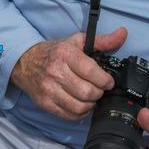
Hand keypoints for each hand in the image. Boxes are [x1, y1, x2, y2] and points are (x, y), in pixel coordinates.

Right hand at [10, 28, 126, 119]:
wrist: (25, 63)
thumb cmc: (55, 52)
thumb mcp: (77, 42)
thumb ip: (102, 40)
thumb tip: (123, 34)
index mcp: (65, 54)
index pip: (91, 71)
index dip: (105, 80)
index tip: (108, 82)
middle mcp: (56, 72)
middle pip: (87, 92)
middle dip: (99, 93)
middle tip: (99, 89)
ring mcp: (49, 90)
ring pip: (79, 106)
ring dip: (91, 104)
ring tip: (91, 97)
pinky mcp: (45, 103)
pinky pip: (69, 115)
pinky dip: (80, 112)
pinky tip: (81, 104)